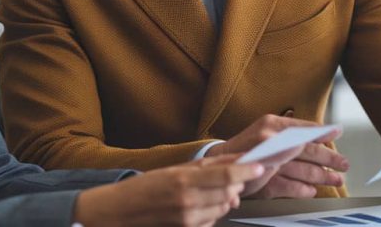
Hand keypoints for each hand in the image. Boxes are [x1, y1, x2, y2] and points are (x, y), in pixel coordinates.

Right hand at [73, 155, 262, 226]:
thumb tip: (236, 160)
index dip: (247, 171)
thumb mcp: (175, 169)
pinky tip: (204, 204)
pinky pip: (213, 220)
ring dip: (226, 197)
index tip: (260, 166)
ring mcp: (188, 219)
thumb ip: (207, 166)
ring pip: (224, 207)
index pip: (226, 175)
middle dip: (236, 183)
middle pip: (229, 191)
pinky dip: (215, 211)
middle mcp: (188, 201)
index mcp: (184, 179)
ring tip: (214, 189)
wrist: (120, 212)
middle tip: (233, 176)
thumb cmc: (145, 187)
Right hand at [206, 114, 348, 198]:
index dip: (323, 132)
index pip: (304, 128)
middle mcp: (271, 139)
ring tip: (335, 180)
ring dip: (322, 176)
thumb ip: (288, 131)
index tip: (338, 132)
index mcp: (273, 124)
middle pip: (308, 149)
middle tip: (344, 163)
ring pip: (303, 169)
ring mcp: (268, 160)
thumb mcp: (266, 130)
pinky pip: (290, 186)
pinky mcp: (264, 180)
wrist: (219, 160)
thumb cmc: (248, 146)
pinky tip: (313, 191)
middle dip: (330, 157)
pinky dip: (303, 189)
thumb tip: (314, 133)